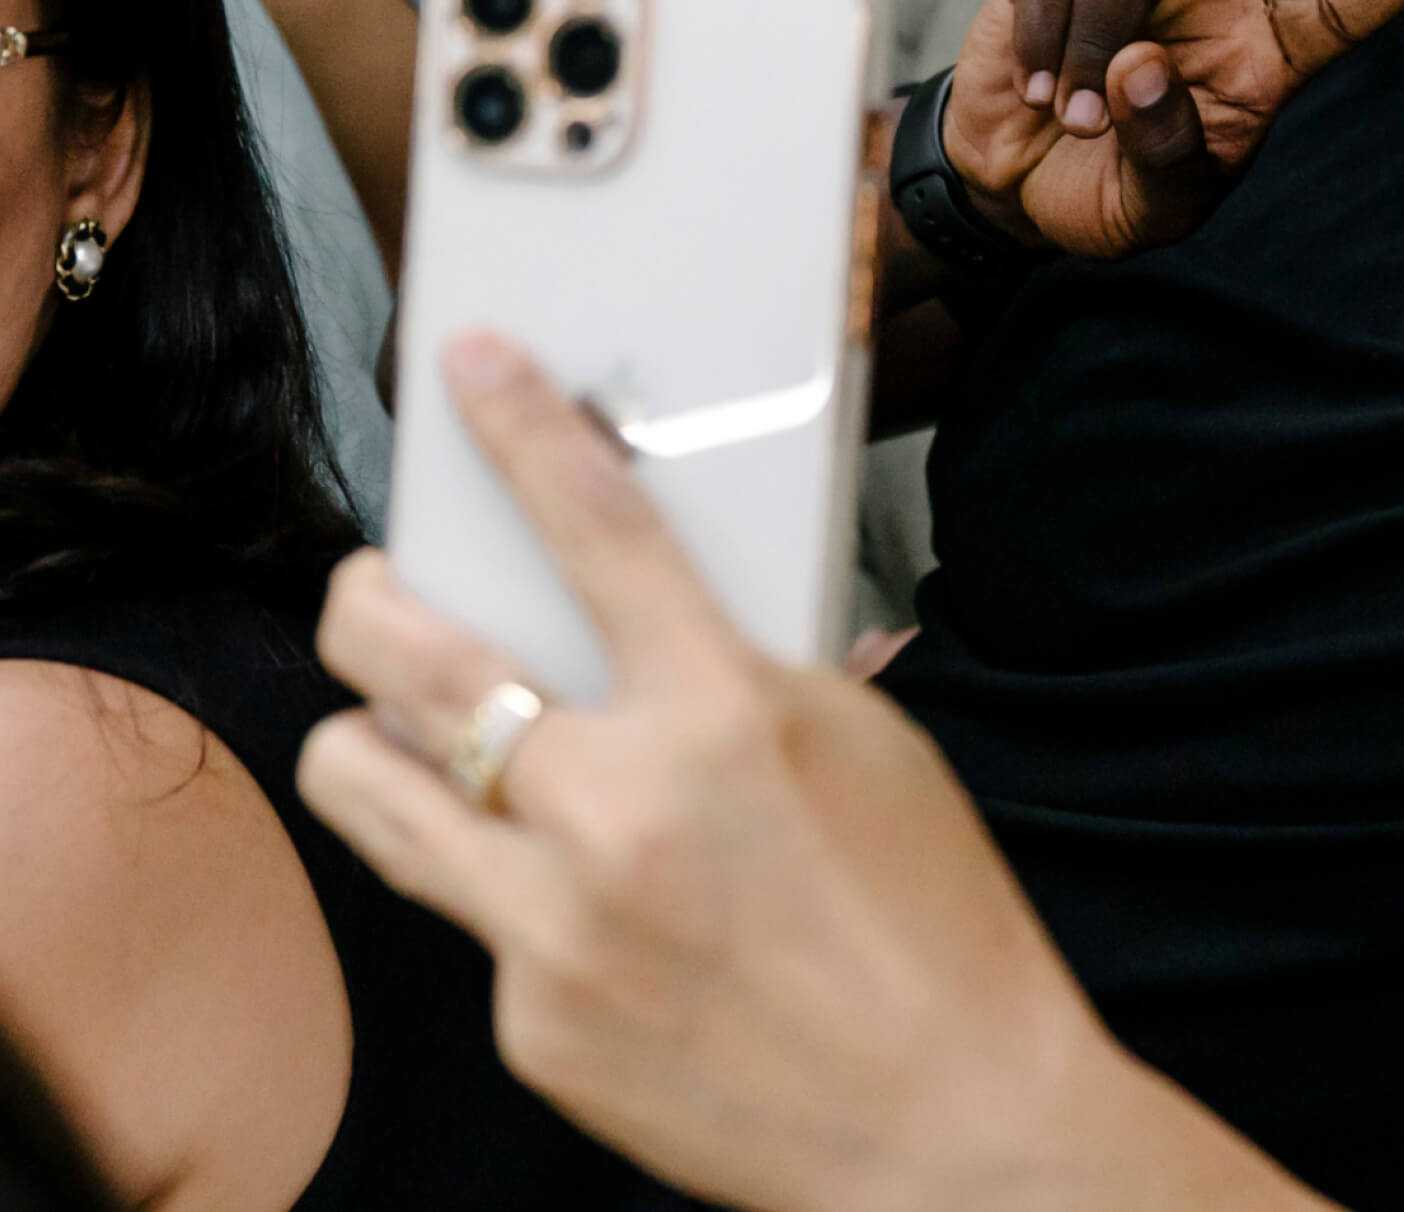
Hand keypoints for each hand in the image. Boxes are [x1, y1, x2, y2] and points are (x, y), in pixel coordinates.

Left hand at [297, 334, 1320, 1211]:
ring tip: (404, 736)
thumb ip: (766, 679)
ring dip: (369, 738)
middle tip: (379, 586)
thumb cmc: (939, 932)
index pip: (597, 530)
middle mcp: (618, 807)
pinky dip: (511, 894)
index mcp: (728, 716)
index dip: (521, 430)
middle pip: (407, 655)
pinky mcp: (527, 1022)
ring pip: (364, 786)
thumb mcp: (876, 753)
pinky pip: (467, 920)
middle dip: (369, 594)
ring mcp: (553, 922)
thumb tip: (707, 617)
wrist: (949, 1123)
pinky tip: (592, 917)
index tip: (473, 369)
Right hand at [941, 0, 1403, 261]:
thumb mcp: (1155, 208)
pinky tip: (1037, 89)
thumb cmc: (1109, 192)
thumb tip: (1139, 62)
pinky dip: (1047, 36)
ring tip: (1075, 117)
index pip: (1341, 9)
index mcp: (1265, 54)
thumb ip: (1165, 151)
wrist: (1012, 188)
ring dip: (1101, 37)